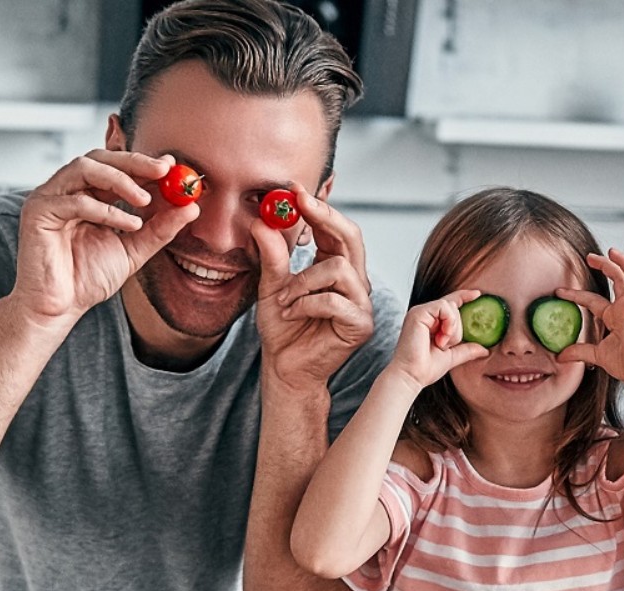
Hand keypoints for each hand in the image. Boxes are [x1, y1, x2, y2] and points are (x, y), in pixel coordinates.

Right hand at [9, 150, 197, 325]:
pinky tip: (129, 224)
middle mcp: (66, 190)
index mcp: (87, 195)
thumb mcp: (135, 250)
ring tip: (146, 200)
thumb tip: (191, 208)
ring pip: (84, 168)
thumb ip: (160, 229)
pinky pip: (75, 201)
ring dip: (120, 180)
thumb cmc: (88, 278)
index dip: (143, 163)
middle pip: (100, 158)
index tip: (172, 166)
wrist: (61, 307)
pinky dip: (106, 210)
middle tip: (164, 171)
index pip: (115, 167)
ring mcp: (49, 198)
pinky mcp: (38, 212)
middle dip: (134, 162)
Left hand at [254, 184, 374, 389]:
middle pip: (351, 237)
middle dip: (325, 217)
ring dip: (303, 281)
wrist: (285, 368)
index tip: (295, 189)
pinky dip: (306, 303)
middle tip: (299, 205)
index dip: (319, 207)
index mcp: (336, 267)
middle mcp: (355, 281)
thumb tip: (262, 222)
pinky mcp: (360, 325)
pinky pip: (334, 301)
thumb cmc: (283, 329)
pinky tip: (292, 313)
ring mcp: (361, 303)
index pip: (336, 229)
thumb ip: (271, 257)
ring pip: (338, 269)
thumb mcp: (271, 286)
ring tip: (284, 299)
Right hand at [388, 290, 489, 391]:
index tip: (478, 294)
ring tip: (442, 343)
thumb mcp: (452, 357)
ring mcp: (420, 312)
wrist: (411, 376)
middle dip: (456, 329)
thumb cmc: (426, 369)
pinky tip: (442, 337)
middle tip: (445, 345)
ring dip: (453, 328)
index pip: (449, 303)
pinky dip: (448, 322)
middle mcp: (424, 314)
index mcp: (430, 321)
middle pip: (454, 307)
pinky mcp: (418, 313)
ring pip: (450, 306)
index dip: (464, 296)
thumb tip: (485, 350)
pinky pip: (443, 306)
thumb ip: (467, 350)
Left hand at [556, 249, 623, 385]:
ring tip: (610, 251)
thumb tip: (560, 356)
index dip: (576, 294)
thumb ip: (579, 352)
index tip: (559, 291)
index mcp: (613, 317)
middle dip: (604, 266)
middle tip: (589, 257)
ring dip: (621, 263)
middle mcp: (623, 309)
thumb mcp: (596, 355)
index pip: (592, 300)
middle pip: (615, 280)